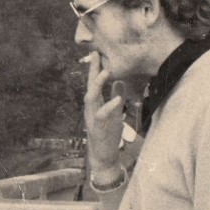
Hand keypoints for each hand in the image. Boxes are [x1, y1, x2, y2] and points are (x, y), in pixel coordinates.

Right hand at [82, 52, 123, 171]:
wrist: (103, 156)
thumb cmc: (108, 134)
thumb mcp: (114, 113)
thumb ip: (115, 98)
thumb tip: (119, 82)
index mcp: (95, 105)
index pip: (93, 83)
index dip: (95, 68)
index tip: (98, 53)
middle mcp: (90, 109)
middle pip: (89, 86)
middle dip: (92, 70)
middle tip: (97, 54)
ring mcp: (92, 118)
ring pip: (91, 98)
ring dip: (97, 84)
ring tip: (106, 72)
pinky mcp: (97, 128)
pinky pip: (101, 115)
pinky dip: (109, 106)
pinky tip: (118, 100)